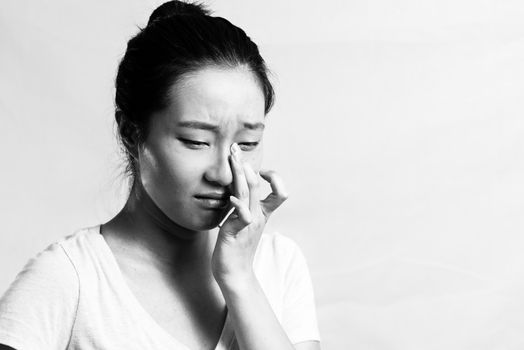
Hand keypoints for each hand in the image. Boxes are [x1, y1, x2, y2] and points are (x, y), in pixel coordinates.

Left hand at [211, 143, 287, 287]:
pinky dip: (238, 205)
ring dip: (241, 175)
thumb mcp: (243, 225)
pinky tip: (231, 197)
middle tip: (235, 148)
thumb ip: (244, 209)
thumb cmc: (236, 249)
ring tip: (235, 161)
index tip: (257, 169)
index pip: (278, 192)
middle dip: (246, 165)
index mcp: (261, 214)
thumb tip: (238, 194)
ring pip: (249, 194)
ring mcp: (249, 224)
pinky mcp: (237, 233)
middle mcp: (258, 216)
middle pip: (258, 185)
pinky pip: (241, 216)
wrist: (235, 274)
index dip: (274, 178)